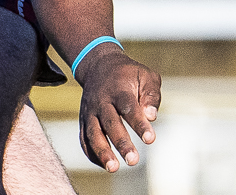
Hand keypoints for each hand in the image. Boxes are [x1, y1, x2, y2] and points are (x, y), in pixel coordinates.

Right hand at [77, 46, 160, 171]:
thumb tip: (152, 116)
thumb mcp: (146, 75)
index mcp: (119, 89)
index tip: (150, 139)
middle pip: (110, 124)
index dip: (139, 124)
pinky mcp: (83, 120)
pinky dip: (92, 153)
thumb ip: (151, 94)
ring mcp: (90, 112)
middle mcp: (101, 101)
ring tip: (113, 168)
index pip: (129, 108)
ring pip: (93, 134)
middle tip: (133, 161)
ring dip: (102, 152)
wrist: (99, 66)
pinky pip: (84, 140)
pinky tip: (105, 165)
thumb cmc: (129, 74)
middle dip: (121, 143)